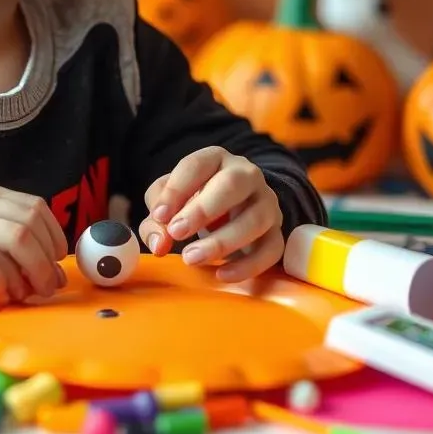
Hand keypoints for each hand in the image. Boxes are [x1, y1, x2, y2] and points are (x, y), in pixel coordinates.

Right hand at [0, 185, 67, 302]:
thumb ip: (13, 247)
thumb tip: (54, 275)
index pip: (37, 208)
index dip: (54, 238)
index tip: (55, 265)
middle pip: (30, 226)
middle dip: (46, 262)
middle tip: (45, 289)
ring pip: (16, 239)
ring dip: (29, 273)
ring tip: (23, 295)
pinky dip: (0, 282)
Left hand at [138, 147, 284, 281]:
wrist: (233, 209)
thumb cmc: (194, 201)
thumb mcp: (170, 202)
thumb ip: (156, 220)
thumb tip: (159, 243)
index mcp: (215, 159)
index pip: (196, 165)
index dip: (176, 190)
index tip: (159, 215)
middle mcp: (246, 175)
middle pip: (232, 184)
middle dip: (203, 210)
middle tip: (176, 232)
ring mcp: (266, 202)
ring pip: (255, 219)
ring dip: (222, 241)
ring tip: (191, 258)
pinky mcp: (277, 231)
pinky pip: (272, 249)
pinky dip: (248, 266)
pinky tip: (222, 274)